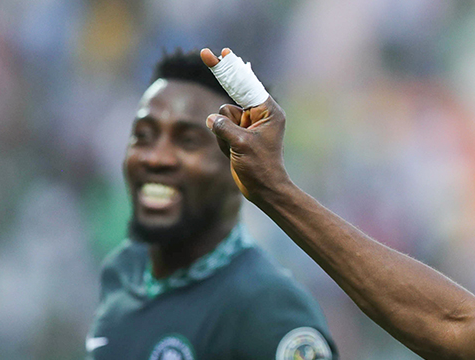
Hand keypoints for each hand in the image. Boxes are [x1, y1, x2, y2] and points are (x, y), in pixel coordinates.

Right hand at [200, 48, 288, 200]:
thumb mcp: (241, 145)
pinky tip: (232, 153)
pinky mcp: (239, 133)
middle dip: (222, 76)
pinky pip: (220, 127)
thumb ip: (224, 127)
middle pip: (234, 90)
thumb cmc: (260, 168)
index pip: (246, 85)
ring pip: (222, 113)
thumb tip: (211, 118)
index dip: (231, 68)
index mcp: (268, 112)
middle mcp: (259, 114)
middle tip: (206, 53)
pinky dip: (221, 139)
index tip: (221, 53)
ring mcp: (248, 124)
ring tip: (236, 149)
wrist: (264, 190)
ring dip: (223, 131)